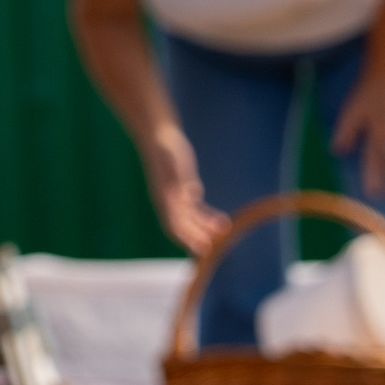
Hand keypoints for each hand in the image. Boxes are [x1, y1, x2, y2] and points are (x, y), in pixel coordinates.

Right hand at [141, 128, 228, 256]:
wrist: (160, 136)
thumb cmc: (165, 147)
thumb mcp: (170, 159)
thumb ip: (178, 176)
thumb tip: (191, 193)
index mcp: (163, 197)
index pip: (174, 225)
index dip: (187, 238)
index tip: (202, 247)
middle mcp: (169, 201)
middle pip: (183, 227)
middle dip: (198, 237)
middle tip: (214, 248)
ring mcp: (176, 197)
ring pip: (192, 220)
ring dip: (206, 228)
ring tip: (223, 231)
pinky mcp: (185, 190)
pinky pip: (197, 210)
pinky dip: (208, 217)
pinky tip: (222, 220)